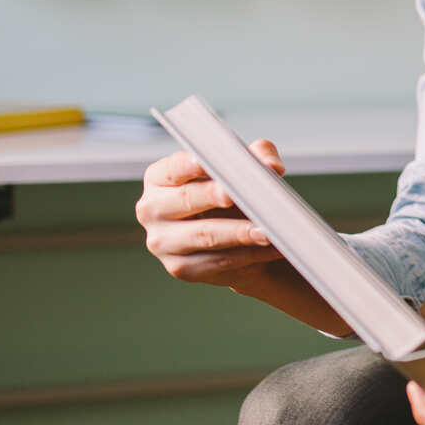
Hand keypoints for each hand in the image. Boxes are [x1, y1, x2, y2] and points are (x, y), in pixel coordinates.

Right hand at [135, 138, 285, 287]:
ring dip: (239, 233)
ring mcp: (162, 242)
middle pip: (186, 199)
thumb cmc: (233, 196)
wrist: (235, 238)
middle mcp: (152, 209)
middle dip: (215, 196)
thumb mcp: (245, 169)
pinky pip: (217, 261)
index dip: (194, 165)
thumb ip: (258, 156)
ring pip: (204, 235)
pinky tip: (269, 247)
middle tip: (242, 196)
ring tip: (267, 230)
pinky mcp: (180, 268)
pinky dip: (248, 255)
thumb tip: (272, 166)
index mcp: (159, 178)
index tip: (213, 164)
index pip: (174, 168)